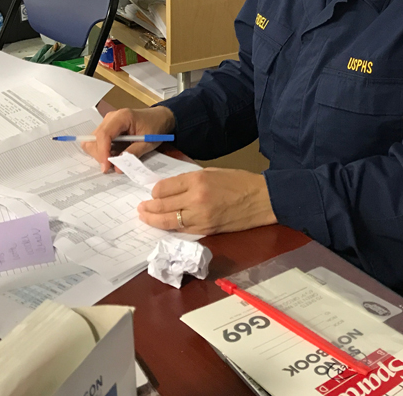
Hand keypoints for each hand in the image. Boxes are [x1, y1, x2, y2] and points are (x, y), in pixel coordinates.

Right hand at [83, 106, 175, 172]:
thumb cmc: (156, 126)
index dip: (102, 152)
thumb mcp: (148, 142)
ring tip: (114, 160)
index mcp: (122, 117)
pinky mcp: (108, 128)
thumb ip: (133, 154)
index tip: (106, 167)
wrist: (160, 117)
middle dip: (100, 155)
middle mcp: (111, 118)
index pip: (104, 135)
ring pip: (93, 140)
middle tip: (111, 166)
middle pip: (94, 138)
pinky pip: (98, 141)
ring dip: (100, 153)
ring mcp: (108, 122)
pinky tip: (114, 155)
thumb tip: (118, 168)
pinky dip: (103, 151)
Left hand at [137, 167, 276, 234]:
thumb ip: (190, 180)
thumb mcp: (213, 172)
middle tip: (140, 208)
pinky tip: (164, 225)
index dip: (155, 191)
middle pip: (162, 205)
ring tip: (145, 217)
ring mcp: (200, 217)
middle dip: (148, 207)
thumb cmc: (239, 182)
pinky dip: (171, 227)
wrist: (262, 199)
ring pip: (168, 221)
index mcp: (197, 179)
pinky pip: (182, 230)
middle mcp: (195, 198)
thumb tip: (170, 188)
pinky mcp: (206, 230)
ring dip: (153, 220)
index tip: (153, 192)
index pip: (164, 187)